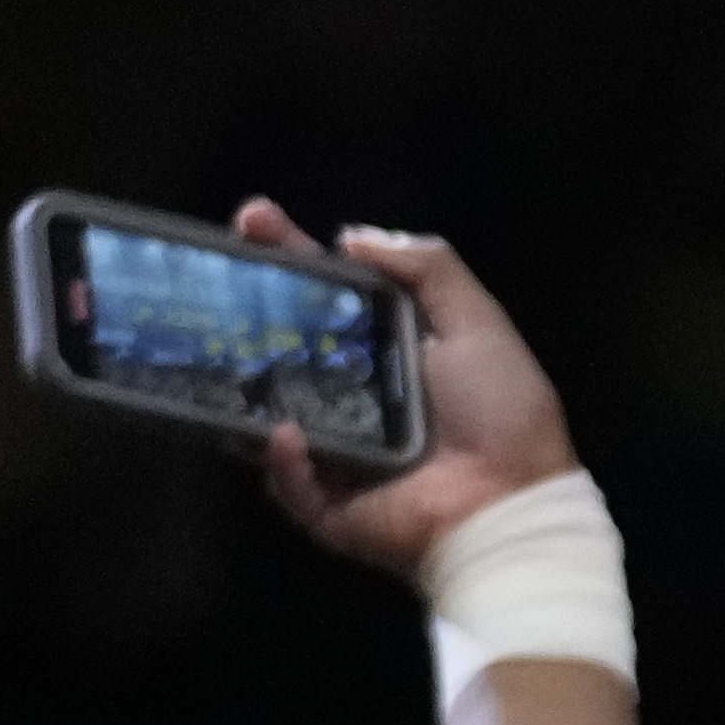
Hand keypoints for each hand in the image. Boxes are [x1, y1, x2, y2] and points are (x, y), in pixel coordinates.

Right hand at [233, 201, 584, 577]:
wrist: (511, 504)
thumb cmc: (501, 413)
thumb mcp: (478, 325)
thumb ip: (428, 270)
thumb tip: (354, 236)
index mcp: (387, 351)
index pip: (326, 295)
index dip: (290, 255)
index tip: (253, 219)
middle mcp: (352, 394)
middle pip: (282, 341)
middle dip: (243, 303)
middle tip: (212, 268)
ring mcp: (332, 448)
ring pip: (265, 407)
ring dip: (238, 378)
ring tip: (215, 345)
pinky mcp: (326, 501)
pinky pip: (286, 477)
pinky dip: (283, 458)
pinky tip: (288, 432)